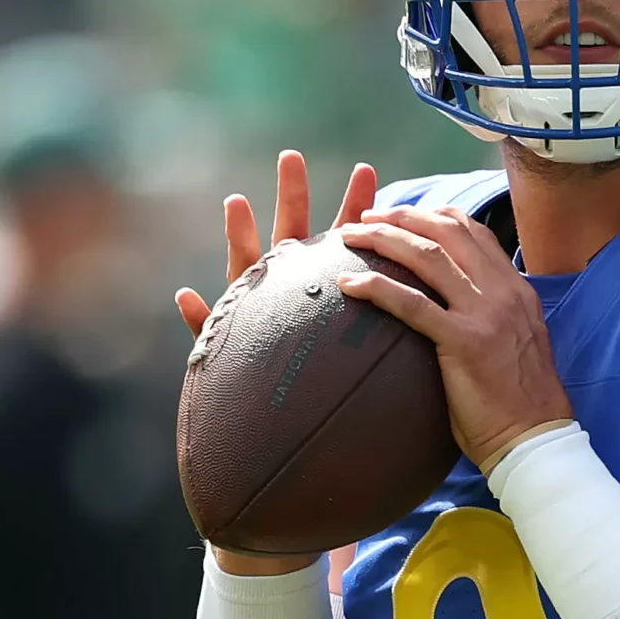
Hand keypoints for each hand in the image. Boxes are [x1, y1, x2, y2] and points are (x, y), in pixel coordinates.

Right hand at [177, 150, 377, 574]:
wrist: (294, 462)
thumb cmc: (335, 408)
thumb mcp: (364, 364)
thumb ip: (389, 332)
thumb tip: (433, 303)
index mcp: (324, 300)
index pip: (345, 249)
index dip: (358, 213)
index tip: (373, 176)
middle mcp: (287, 305)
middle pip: (291, 244)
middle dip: (291, 199)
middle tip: (292, 156)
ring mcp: (254, 326)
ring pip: (245, 277)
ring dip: (237, 238)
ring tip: (237, 199)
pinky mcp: (228, 358)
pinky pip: (209, 339)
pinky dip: (197, 318)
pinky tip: (186, 296)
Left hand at [339, 203, 574, 472]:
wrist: (535, 437)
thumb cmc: (520, 402)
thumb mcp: (517, 341)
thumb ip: (494, 314)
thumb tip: (459, 306)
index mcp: (516, 289)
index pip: (474, 232)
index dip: (433, 216)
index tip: (401, 216)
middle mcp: (503, 291)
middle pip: (446, 232)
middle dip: (402, 217)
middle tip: (367, 217)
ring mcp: (484, 314)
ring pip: (427, 257)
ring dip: (383, 239)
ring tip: (351, 236)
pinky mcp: (463, 341)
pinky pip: (412, 304)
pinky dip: (376, 287)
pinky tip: (348, 284)